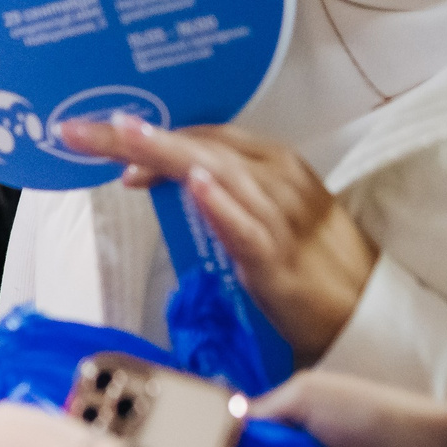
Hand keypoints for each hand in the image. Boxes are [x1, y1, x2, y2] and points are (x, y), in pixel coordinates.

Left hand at [61, 115, 378, 362]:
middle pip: (197, 146)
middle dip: (134, 137)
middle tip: (77, 131)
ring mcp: (282, 218)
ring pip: (216, 175)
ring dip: (165, 155)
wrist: (370, 315)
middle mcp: (278, 180)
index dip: (151, 135)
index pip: (203, 138)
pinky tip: (193, 185)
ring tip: (120, 139)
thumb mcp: (267, 219)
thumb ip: (224, 198)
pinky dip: (220, 204)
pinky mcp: (281, 262)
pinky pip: (248, 227)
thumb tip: (174, 182)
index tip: (102, 138)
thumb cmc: (316, 268)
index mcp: (274, 166)